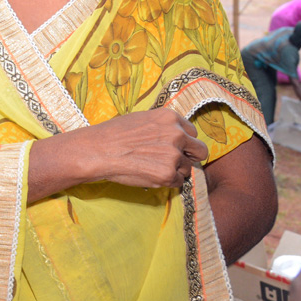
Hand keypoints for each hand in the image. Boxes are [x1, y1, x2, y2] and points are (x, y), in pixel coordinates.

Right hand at [80, 109, 207, 188]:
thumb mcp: (142, 118)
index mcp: (170, 118)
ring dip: (174, 171)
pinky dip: (167, 182)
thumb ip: (163, 126)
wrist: (100, 150)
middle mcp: (177, 134)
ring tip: (152, 168)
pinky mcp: (168, 174)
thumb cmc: (115, 133)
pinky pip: (178, 182)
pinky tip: (150, 175)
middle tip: (175, 161)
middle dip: (190, 156)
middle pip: (200, 151)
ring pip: (187, 169)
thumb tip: (174, 136)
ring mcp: (174, 155)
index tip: (175, 147)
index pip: (192, 132)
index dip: (184, 141)